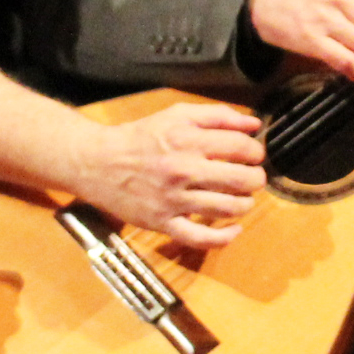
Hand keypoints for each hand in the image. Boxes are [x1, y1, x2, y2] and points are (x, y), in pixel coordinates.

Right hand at [76, 100, 266, 245]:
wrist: (97, 163)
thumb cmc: (139, 138)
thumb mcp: (176, 115)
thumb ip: (217, 115)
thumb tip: (254, 125)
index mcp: (187, 139)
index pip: (241, 147)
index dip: (255, 151)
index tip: (253, 155)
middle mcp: (182, 170)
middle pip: (241, 180)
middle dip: (256, 179)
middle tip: (253, 178)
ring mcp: (173, 199)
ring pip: (227, 209)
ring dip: (245, 204)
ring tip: (243, 199)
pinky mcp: (163, 222)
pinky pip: (201, 238)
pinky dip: (224, 237)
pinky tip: (234, 229)